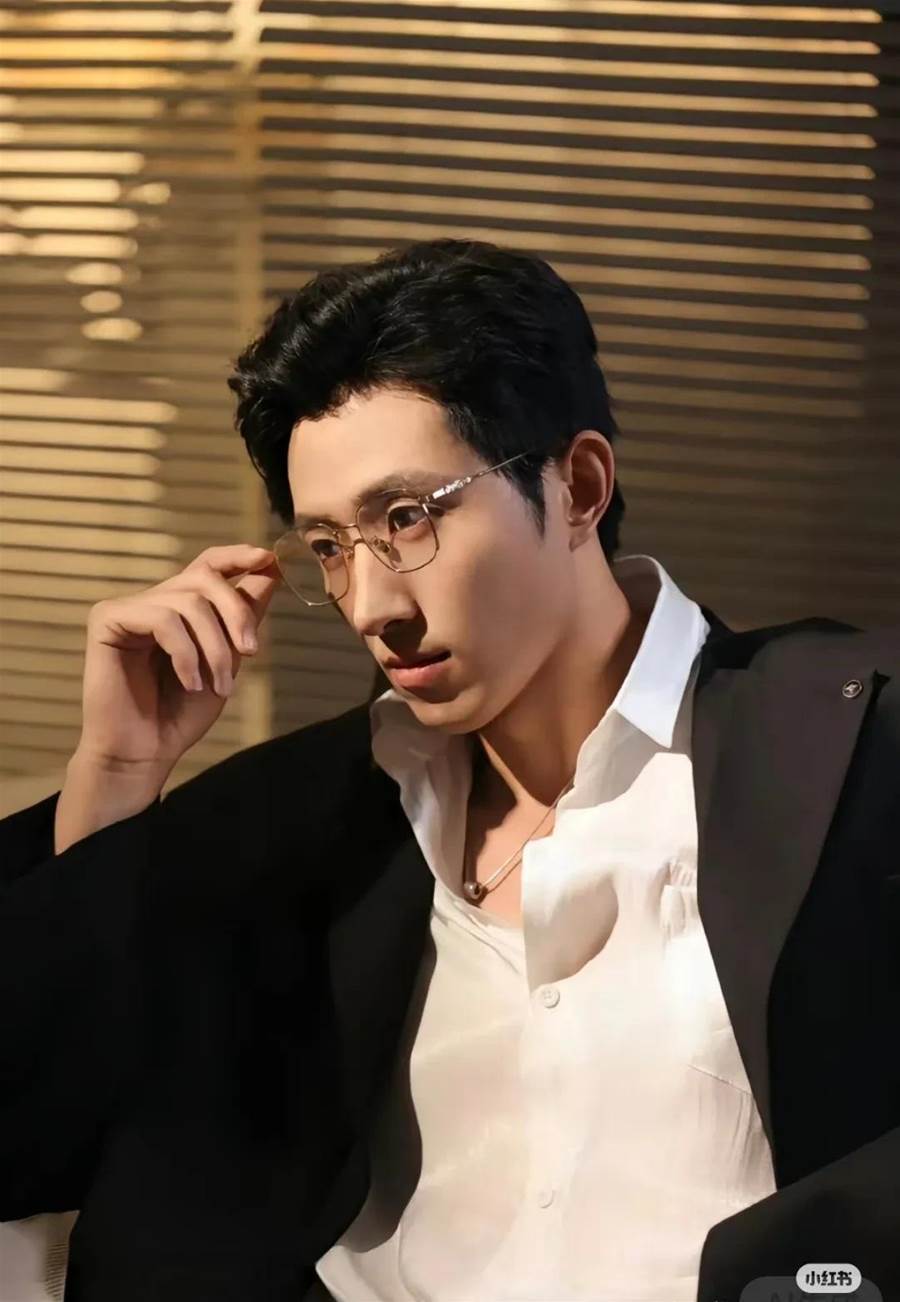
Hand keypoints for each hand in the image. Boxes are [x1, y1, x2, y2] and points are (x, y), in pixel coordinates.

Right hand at [72, 543, 281, 778]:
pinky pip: (162, 619)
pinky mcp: (107, 620)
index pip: (208, 565)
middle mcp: (153, 600)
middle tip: (251, 652)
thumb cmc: (182, 711)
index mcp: (180, 607)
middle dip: (236, 614)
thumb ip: (243, 615)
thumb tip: (271, 570)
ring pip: (190, 602)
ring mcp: (128, 608)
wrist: (146, 752)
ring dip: (214, 648)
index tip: (268, 558)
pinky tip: (189, 682)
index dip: (238, 556)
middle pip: (206, 578)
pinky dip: (185, 653)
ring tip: (218, 686)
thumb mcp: (227, 659)